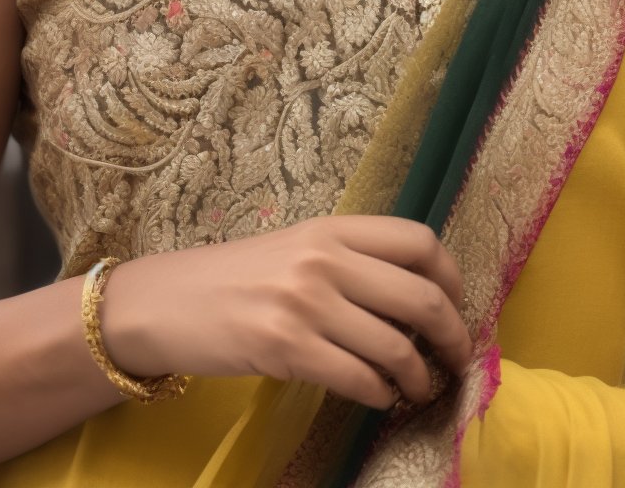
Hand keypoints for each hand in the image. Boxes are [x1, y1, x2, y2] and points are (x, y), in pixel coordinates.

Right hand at [102, 216, 473, 410]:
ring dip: (417, 375)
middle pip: (421, 295)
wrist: (167, 301)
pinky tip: (379, 397)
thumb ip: (350, 260)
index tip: (457, 305)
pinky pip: (358, 378)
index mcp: (332, 228)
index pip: (418, 242)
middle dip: (452, 334)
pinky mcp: (285, 348)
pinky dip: (380, 394)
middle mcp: (324, 259)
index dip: (452, 277)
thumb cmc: (237, 277)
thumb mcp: (297, 249)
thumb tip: (416, 295)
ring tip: (417, 386)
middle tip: (456, 357)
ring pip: (394, 345)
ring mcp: (305, 303)